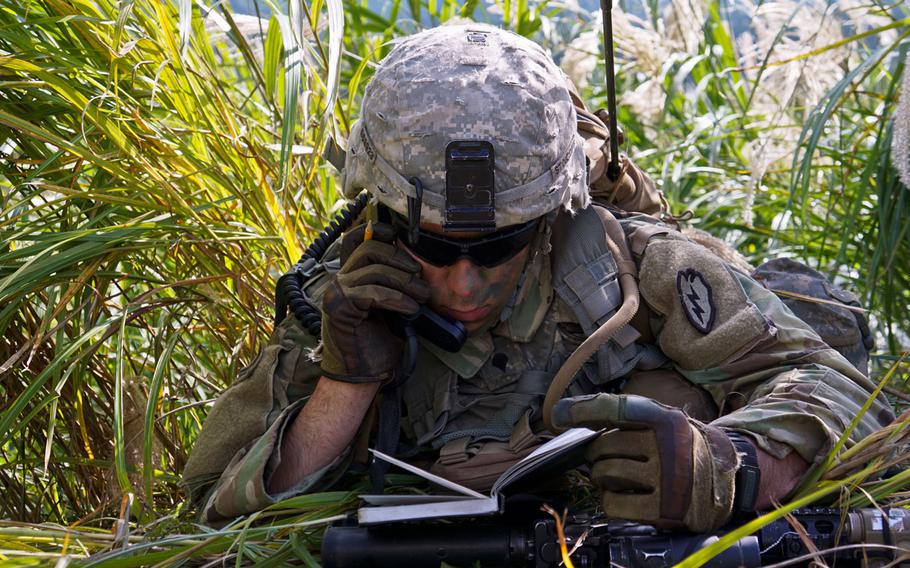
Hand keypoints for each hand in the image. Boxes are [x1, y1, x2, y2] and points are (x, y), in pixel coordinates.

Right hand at [320, 222, 428, 382]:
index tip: (399, 234)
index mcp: (351, 277)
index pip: (356, 240)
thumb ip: (393, 284)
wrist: (362, 375)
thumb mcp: (390, 308)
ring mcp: (337, 293)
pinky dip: (397, 299)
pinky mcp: (340, 308)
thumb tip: (418, 265)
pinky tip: (411, 309)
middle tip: (420, 279)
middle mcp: (340, 280)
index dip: (377, 231)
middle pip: (369, 249)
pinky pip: (373, 293)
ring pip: (374, 270)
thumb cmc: (378, 343)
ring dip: (405, 282)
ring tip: (422, 297)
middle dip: (400, 259)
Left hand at [551, 393, 738, 531]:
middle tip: (606, 459)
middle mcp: (666, 446)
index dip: (583, 410)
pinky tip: (620, 496)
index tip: (558, 414)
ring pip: (606, 473)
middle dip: (597, 455)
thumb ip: (628, 420)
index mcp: (665, 420)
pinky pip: (614, 503)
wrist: (726, 481)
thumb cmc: (681, 449)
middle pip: (604, 446)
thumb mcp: (664, 423)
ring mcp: (666, 479)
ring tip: (614, 477)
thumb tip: (572, 420)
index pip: (615, 409)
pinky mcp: (664, 509)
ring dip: (601, 477)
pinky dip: (610, 500)